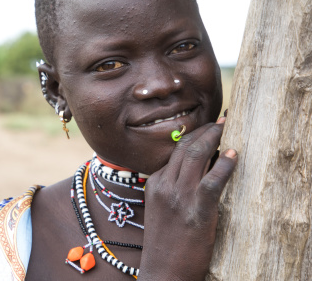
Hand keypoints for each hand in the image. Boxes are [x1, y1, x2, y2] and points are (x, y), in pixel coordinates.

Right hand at [138, 118, 236, 280]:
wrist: (163, 271)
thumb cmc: (165, 243)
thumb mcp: (160, 209)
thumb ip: (171, 188)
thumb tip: (196, 171)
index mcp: (154, 183)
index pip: (174, 152)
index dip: (192, 136)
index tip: (206, 128)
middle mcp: (163, 184)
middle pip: (184, 148)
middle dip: (204, 130)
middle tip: (221, 121)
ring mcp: (178, 195)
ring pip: (195, 156)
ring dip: (214, 138)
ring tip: (227, 127)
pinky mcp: (195, 209)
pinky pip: (212, 180)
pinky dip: (224, 165)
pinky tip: (233, 155)